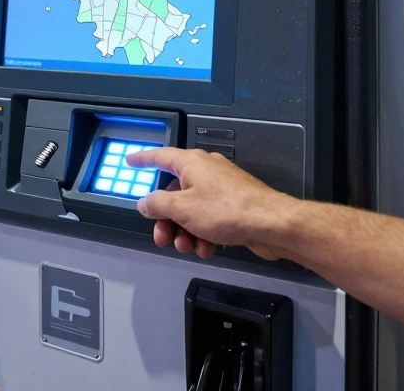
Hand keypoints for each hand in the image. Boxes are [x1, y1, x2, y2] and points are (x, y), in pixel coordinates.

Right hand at [125, 147, 298, 260]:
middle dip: (166, 218)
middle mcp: (207, 172)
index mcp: (192, 164)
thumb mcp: (182, 209)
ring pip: (192, 209)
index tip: (131, 161)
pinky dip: (203, 233)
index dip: (143, 159)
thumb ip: (157, 205)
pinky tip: (206, 248)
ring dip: (184, 230)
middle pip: (174, 193)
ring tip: (187, 246)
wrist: (272, 225)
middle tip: (162, 236)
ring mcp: (222, 188)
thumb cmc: (231, 210)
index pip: (160, 156)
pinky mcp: (234, 205)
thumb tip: (145, 202)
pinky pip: (209, 219)